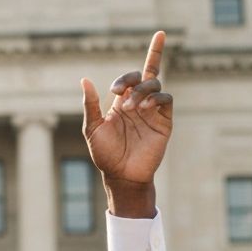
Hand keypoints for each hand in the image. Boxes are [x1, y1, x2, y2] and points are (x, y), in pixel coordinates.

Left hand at [81, 31, 172, 216]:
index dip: (124, 78)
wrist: (121, 175)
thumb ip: (90, 104)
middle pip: (146, 75)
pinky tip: (145, 108)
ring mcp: (152, 112)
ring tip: (132, 109)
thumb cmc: (105, 154)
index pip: (130, 79)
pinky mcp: (163, 121)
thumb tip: (84, 80)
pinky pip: (166, 100)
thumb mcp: (92, 128)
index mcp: (122, 104)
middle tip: (122, 97)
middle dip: (133, 79)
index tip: (115, 90)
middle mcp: (139, 104)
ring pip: (156, 85)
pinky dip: (157, 98)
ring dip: (142, 91)